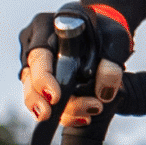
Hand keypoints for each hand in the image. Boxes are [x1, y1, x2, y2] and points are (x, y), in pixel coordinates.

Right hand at [12, 5, 129, 126]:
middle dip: (37, 99)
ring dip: (56, 110)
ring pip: (32, 91)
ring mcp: (33, 62)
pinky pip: (43, 99)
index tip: (55, 97)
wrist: (102, 33)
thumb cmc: (106, 32)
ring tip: (83, 117)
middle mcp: (33, 43)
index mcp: (46, 26)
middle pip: (29, 76)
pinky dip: (63, 112)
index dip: (43, 78)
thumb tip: (103, 94)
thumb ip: (112, 65)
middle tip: (49, 115)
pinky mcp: (39, 79)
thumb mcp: (116, 41)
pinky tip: (82, 118)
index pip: (39, 55)